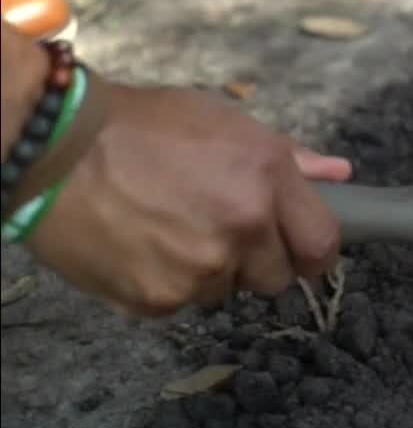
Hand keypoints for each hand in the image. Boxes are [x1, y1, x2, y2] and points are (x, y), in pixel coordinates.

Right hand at [23, 82, 351, 316]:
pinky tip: (144, 246)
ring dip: (210, 271)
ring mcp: (202, 267)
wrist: (57, 148)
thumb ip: (289, 158)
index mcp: (268, 179)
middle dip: (258, 261)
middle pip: (278, 278)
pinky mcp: (160, 297)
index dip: (313, 251)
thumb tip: (340, 174)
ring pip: (227, 291)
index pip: (323, 245)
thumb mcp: (226, 123)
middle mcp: (244, 227)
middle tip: (221, 231)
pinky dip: (167, 284)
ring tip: (171, 229)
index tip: (300, 248)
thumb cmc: (143, 126)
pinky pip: (182, 304)